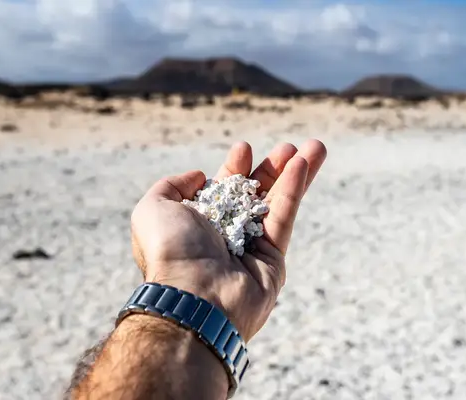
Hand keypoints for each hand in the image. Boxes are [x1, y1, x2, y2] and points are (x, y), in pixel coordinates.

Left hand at [130, 140, 326, 340]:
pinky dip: (294, 191)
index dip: (234, 167)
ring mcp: (251, 248)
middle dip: (271, 168)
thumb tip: (199, 176)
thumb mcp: (152, 208)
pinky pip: (284, 219)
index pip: (222, 190)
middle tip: (288, 147)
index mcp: (197, 223)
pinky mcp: (273, 260)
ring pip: (276, 203)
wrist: (193, 296)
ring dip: (294, 174)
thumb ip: (172, 186)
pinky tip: (303, 164)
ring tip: (313, 146)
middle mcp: (225, 235)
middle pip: (254, 194)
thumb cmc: (170, 250)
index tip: (244, 149)